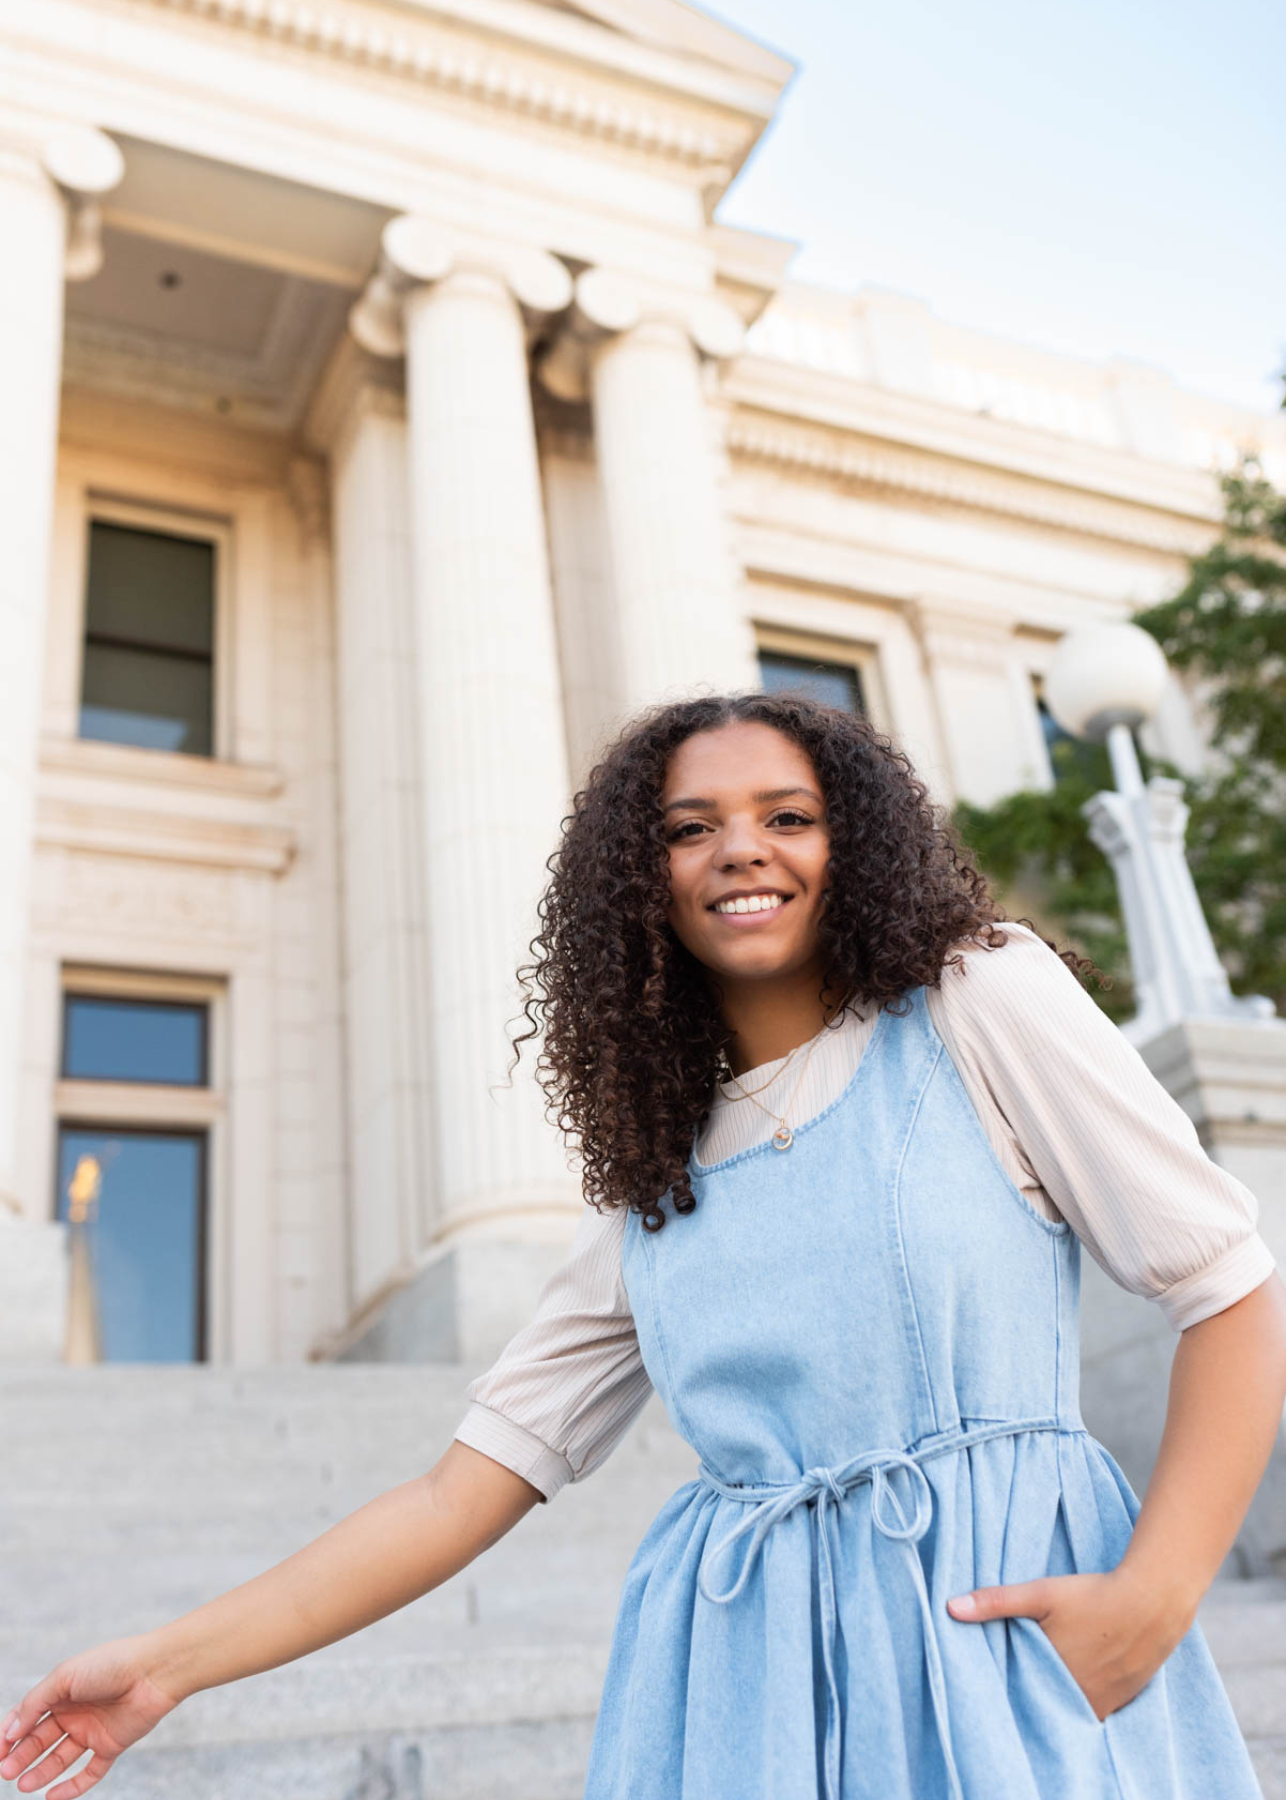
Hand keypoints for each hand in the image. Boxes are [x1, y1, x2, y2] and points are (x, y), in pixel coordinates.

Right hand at [0, 1638, 179, 1797]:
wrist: (154, 1671)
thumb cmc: (110, 1665)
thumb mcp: (64, 1677)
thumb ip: (35, 1704)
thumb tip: (9, 1731)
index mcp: (61, 1691)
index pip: (28, 1716)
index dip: (10, 1734)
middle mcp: (75, 1712)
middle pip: (41, 1740)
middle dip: (22, 1756)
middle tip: (6, 1772)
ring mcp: (92, 1730)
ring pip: (60, 1758)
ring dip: (41, 1772)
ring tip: (23, 1785)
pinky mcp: (111, 1745)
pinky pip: (89, 1772)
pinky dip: (71, 1787)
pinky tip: (52, 1796)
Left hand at [945, 1567, 1192, 1720]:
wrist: (1152, 1602)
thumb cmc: (1093, 1596)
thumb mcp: (1041, 1594)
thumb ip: (996, 1602)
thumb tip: (950, 1608)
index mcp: (1054, 1678)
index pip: (1019, 1699)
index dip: (1006, 1693)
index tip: (992, 1685)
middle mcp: (1079, 1698)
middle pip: (1045, 1707)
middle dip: (1029, 1698)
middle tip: (1016, 1682)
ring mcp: (1103, 1702)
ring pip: (1069, 1710)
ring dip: (1055, 1700)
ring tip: (1042, 1681)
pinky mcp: (1121, 1699)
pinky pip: (1093, 1710)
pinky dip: (1080, 1700)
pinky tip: (1073, 1681)